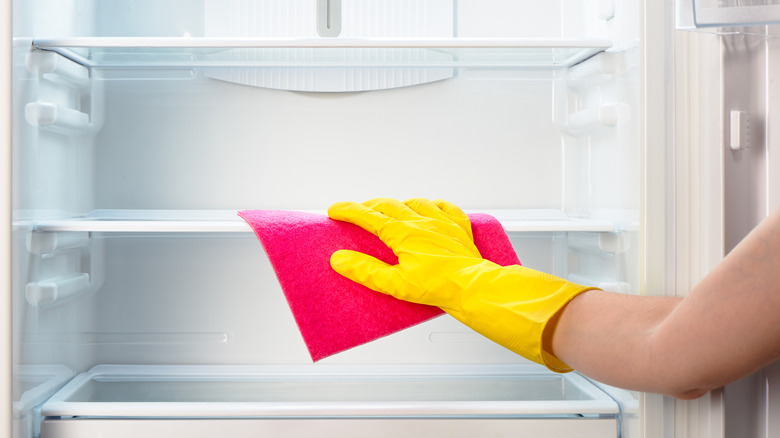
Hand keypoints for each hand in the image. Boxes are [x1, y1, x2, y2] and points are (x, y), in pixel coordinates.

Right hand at [328, 197, 596, 371]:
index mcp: (402, 232)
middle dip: (369, 207)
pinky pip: (445, 207)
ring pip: (415, 202)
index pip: (367, 215)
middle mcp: (421, 220)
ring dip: (399, 205)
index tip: (334, 210)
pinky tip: (430, 209)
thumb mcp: (395, 284)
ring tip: (392, 211)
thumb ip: (365, 271)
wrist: (474, 287)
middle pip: (388, 205)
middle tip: (358, 213)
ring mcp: (442, 221)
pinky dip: (433, 206)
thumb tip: (339, 260)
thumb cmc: (437, 287)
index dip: (348, 211)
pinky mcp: (459, 227)